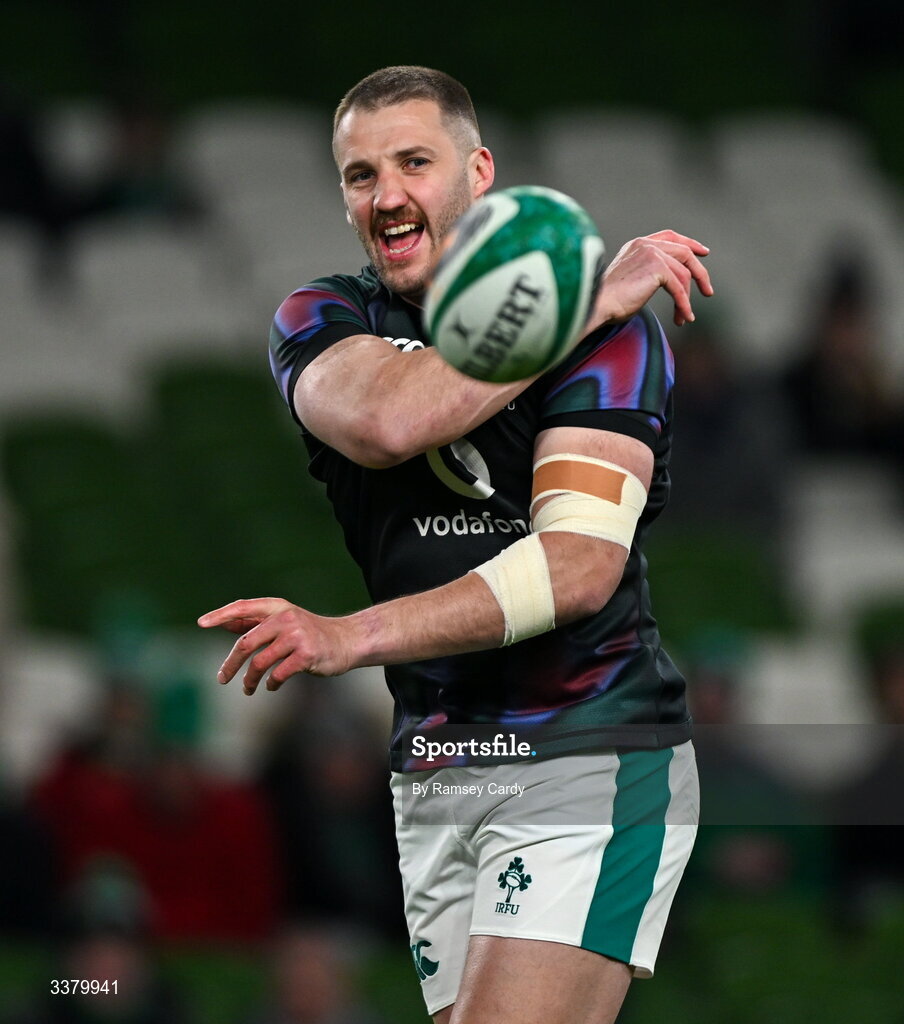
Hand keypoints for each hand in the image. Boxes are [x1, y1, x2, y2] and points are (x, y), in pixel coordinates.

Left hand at [197, 598, 357, 693]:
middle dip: (231, 664)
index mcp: (278, 608)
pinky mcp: (306, 655)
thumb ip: (256, 622)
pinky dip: (270, 683)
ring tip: (248, 689)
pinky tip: (271, 686)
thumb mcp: (284, 622)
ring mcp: (297, 636)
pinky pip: (277, 674)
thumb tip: (225, 621)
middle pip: (246, 642)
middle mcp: (285, 618)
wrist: (347, 641)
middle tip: (222, 678)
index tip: (201, 623)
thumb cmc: (310, 633)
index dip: (221, 615)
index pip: (243, 608)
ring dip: (250, 680)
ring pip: (259, 662)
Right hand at [587, 230, 712, 330]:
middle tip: (708, 291)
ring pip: (684, 273)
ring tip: (685, 317)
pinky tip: (684, 317)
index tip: (703, 253)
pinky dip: (683, 304)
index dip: (690, 243)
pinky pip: (679, 287)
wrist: (597, 305)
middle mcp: (646, 244)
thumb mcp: (631, 281)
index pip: (670, 237)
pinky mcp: (657, 267)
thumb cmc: (608, 302)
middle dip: (700, 272)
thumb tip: (672, 286)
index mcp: (638, 244)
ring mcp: (652, 253)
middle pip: (684, 252)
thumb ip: (650, 275)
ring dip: (687, 298)